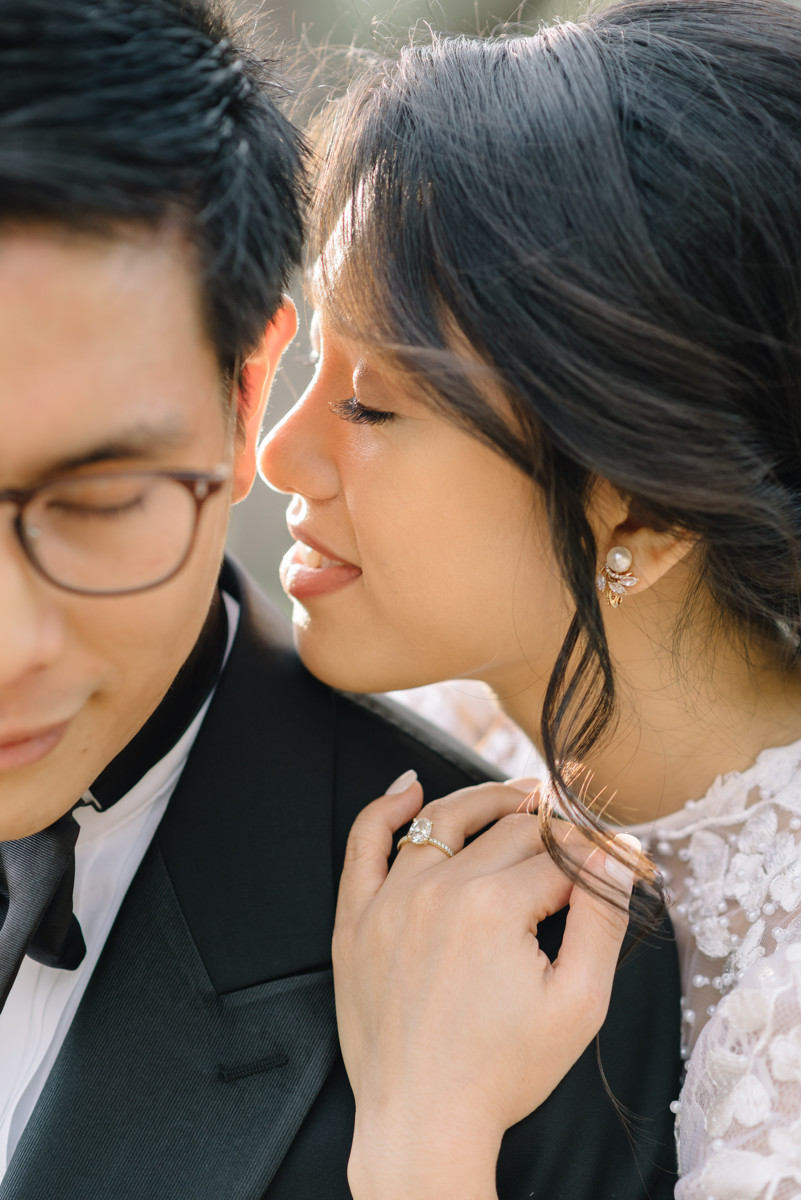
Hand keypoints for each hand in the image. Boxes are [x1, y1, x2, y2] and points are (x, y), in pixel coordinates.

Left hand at [333, 773, 639, 1199]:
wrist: (422, 1124)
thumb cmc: (504, 1072)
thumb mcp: (578, 1003)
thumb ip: (600, 920)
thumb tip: (618, 855)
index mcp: (495, 907)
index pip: (557, 856)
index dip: (593, 854)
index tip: (614, 855)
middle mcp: (438, 889)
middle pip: (508, 832)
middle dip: (549, 825)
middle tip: (574, 824)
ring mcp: (391, 900)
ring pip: (443, 821)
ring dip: (485, 801)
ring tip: (518, 795)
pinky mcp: (356, 919)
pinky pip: (363, 844)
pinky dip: (385, 809)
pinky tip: (409, 789)